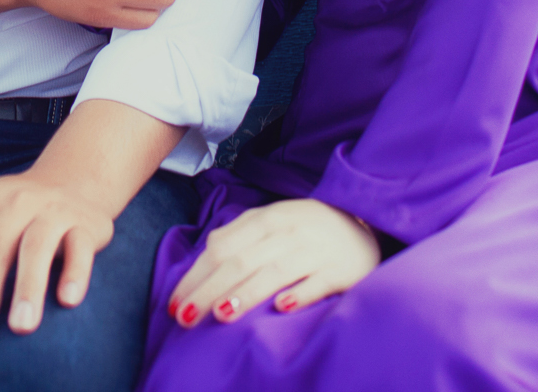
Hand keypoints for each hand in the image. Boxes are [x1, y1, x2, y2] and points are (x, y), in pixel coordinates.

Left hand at [0, 166, 111, 355]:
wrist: (72, 181)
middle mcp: (14, 202)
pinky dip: (75, 273)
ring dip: (27, 288)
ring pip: (36, 249)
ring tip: (21, 328)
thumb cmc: (14, 216)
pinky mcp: (87, 223)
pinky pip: (80, 248)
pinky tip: (68, 301)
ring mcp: (52, 211)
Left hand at [166, 199, 379, 326]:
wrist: (362, 220)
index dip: (195, 275)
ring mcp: (315, 250)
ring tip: (222, 313)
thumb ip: (237, 237)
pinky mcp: (341, 270)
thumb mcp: (270, 221)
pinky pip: (318, 283)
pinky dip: (300, 294)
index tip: (174, 304)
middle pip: (240, 261)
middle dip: (209, 290)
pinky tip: (282, 308)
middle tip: (186, 318)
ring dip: (247, 293)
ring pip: (275, 272)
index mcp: (266, 219)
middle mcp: (288, 232)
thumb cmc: (305, 227)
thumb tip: (201, 262)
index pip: (221, 247)